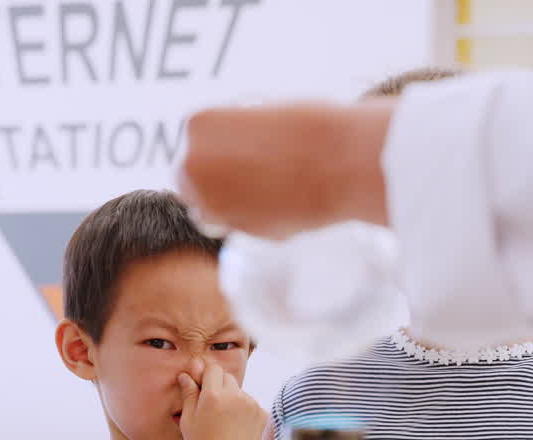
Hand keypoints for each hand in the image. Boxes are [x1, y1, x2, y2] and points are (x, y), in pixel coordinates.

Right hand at [177, 361, 266, 439]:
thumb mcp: (189, 420)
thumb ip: (188, 394)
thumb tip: (186, 375)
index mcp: (214, 395)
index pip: (213, 368)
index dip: (206, 376)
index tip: (201, 387)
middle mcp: (235, 396)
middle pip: (227, 377)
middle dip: (218, 385)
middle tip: (211, 406)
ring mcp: (251, 404)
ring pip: (239, 391)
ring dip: (232, 398)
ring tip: (224, 421)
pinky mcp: (262, 413)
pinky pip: (250, 403)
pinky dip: (243, 410)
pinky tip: (236, 427)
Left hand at [180, 102, 391, 237]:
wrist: (341, 160)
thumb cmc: (310, 128)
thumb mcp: (260, 116)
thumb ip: (234, 139)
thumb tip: (231, 162)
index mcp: (197, 124)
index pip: (198, 141)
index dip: (224, 146)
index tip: (253, 146)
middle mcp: (191, 165)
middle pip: (193, 178)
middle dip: (219, 178)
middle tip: (259, 173)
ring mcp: (209, 202)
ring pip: (209, 208)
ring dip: (232, 203)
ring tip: (273, 188)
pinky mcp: (235, 230)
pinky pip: (237, 226)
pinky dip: (253, 220)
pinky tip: (283, 203)